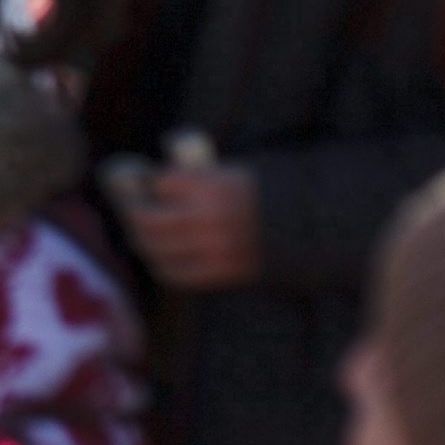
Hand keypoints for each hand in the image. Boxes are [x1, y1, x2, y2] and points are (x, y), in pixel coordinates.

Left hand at [105, 137, 259, 290]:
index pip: (161, 183)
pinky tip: (160, 256)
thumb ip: (198, 179)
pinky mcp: (223, 272)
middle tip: (131, 206)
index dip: (151, 181)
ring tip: (141, 232)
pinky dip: (162, 264)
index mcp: (217, 184)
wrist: (313, 226)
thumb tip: (154, 187)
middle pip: (149, 218)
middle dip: (134, 211)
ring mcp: (216, 248)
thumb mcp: (235, 171)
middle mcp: (212, 217)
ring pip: (158, 247)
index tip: (149, 181)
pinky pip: (177, 273)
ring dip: (143, 239)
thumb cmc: (270, 193)